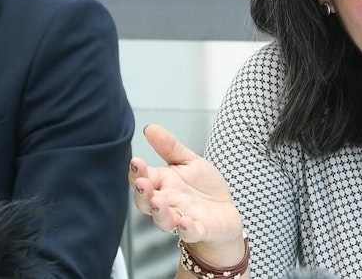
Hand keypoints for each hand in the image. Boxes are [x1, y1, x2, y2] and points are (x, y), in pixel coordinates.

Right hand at [129, 124, 243, 252]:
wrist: (225, 211)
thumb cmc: (204, 188)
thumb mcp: (189, 161)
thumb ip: (169, 147)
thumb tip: (150, 128)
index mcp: (163, 184)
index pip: (143, 178)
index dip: (138, 172)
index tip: (136, 161)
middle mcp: (167, 203)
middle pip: (146, 202)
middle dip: (142, 193)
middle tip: (143, 183)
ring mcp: (180, 218)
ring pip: (163, 220)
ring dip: (159, 212)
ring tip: (158, 202)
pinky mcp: (198, 230)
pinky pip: (189, 233)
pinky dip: (186, 229)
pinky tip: (185, 223)